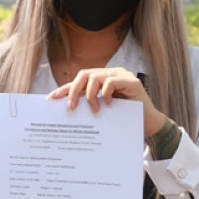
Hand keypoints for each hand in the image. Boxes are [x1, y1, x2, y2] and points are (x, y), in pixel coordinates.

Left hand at [47, 67, 166, 136]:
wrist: (148, 124)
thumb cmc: (123, 119)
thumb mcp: (102, 111)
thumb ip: (88, 106)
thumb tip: (66, 110)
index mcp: (100, 80)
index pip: (79, 81)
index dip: (64, 89)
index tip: (51, 99)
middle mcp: (109, 74)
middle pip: (84, 75)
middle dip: (73, 90)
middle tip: (70, 107)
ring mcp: (121, 75)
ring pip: (96, 76)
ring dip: (90, 95)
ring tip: (94, 110)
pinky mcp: (132, 81)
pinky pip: (112, 81)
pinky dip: (106, 93)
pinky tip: (108, 105)